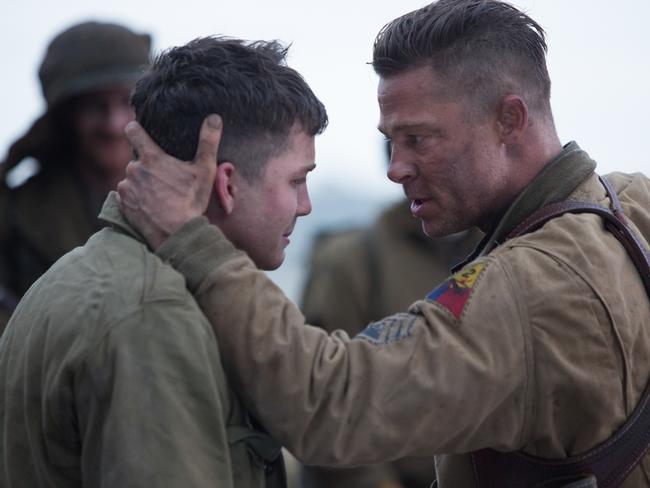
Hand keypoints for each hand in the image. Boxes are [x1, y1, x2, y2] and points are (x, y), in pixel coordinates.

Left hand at [117, 114, 222, 248]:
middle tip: (166, 180)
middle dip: (149, 166)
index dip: (135, 129)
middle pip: (138, 160)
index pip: (132, 131)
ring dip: (143, 183)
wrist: (176, 234)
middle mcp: (134, 170)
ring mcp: (126, 187)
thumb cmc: (191, 201)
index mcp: (151, 158)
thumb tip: (214, 117)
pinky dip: (137, 198)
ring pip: (133, 178)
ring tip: (161, 195)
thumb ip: (208, 142)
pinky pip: (127, 195)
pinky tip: (152, 205)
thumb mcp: (205, 170)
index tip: (139, 132)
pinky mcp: (123, 204)